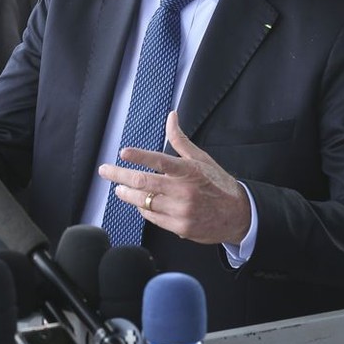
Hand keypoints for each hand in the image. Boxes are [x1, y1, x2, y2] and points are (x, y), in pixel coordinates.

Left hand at [97, 111, 251, 244]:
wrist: (238, 215)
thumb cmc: (217, 183)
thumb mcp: (201, 159)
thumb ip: (180, 140)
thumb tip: (171, 116)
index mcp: (189, 171)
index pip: (160, 161)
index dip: (140, 156)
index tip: (123, 152)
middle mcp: (183, 191)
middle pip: (144, 183)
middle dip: (120, 176)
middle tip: (105, 170)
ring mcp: (180, 211)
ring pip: (144, 202)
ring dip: (127, 194)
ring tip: (119, 188)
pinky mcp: (179, 227)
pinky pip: (152, 217)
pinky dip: (142, 208)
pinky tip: (138, 202)